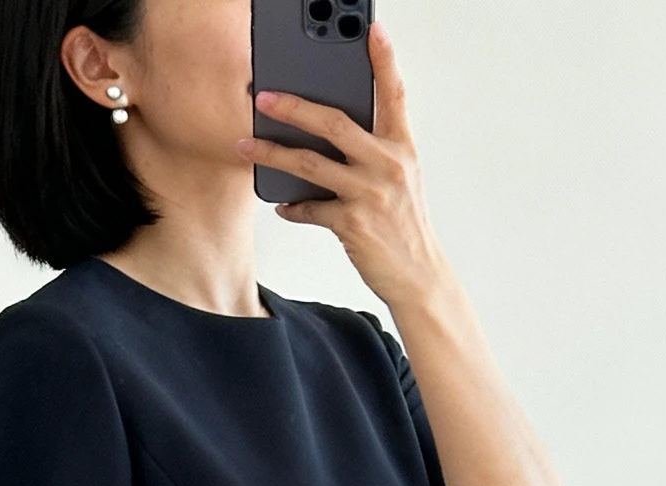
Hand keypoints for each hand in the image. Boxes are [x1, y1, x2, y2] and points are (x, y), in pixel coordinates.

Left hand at [241, 22, 444, 320]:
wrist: (418, 276)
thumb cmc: (405, 226)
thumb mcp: (401, 179)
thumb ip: (375, 151)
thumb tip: (330, 134)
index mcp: (401, 146)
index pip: (393, 93)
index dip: (383, 59)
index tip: (370, 29)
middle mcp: (387, 164)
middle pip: (333, 122)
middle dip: (293, 107)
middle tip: (264, 96)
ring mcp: (369, 193)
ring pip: (310, 163)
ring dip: (272, 153)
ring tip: (247, 144)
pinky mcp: (352, 223)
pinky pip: (310, 208)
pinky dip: (292, 207)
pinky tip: (283, 205)